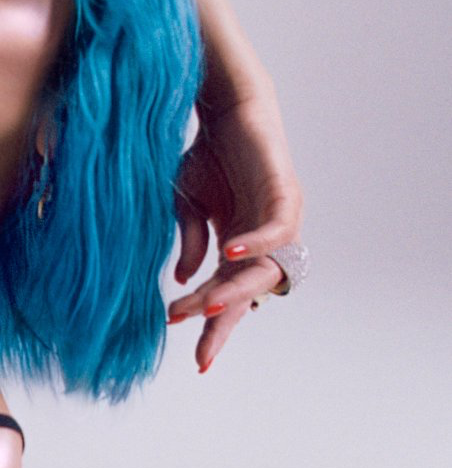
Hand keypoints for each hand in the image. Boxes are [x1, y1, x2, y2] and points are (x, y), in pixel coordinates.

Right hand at [167, 86, 304, 371]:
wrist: (226, 106)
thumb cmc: (208, 153)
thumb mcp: (185, 205)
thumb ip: (188, 241)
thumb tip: (183, 279)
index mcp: (237, 247)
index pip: (226, 295)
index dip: (215, 328)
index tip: (199, 362)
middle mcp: (262, 240)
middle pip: (247, 295)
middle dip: (223, 323)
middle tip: (202, 352)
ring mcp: (276, 220)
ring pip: (262, 271)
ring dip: (233, 292)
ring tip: (204, 308)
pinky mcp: (284, 194)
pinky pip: (274, 230)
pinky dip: (255, 244)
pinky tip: (227, 253)